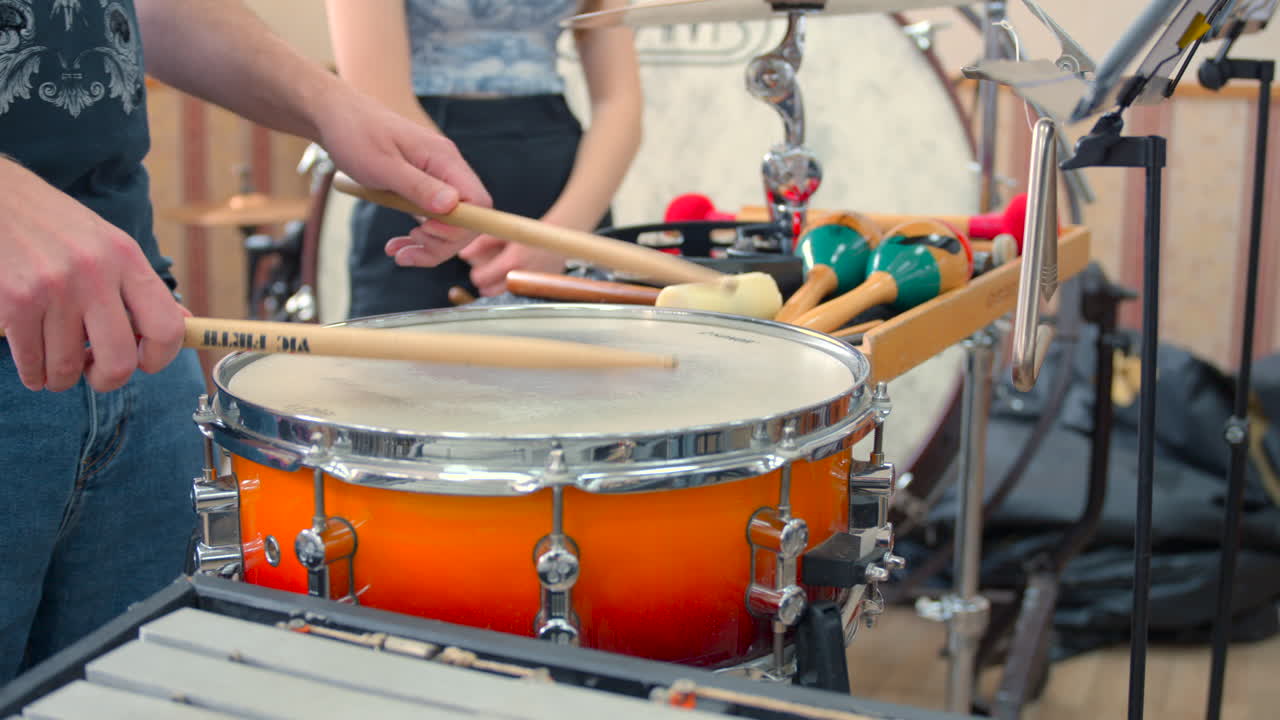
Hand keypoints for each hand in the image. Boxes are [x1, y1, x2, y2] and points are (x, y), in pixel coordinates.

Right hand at [0, 160, 185, 391]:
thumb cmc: (55, 226)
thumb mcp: (108, 243)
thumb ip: (140, 286)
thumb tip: (184, 323)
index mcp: (126, 258)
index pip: (166, 327)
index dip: (160, 358)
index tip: (144, 362)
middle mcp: (95, 274)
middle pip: (119, 360)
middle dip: (107, 379)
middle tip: (95, 372)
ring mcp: (53, 289)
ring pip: (67, 368)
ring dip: (63, 378)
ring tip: (58, 366)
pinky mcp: (15, 302)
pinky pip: (31, 363)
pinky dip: (34, 374)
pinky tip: (35, 366)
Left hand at [311, 87, 491, 266]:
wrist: (336, 117)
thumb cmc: (355, 135)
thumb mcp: (383, 165)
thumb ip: (419, 186)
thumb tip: (452, 207)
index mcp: (444, 159)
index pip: (479, 202)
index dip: (462, 227)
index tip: (428, 232)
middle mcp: (447, 169)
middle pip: (467, 220)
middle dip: (441, 244)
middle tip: (408, 252)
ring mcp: (436, 179)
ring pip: (450, 225)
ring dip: (428, 246)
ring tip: (398, 253)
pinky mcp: (423, 187)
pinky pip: (432, 220)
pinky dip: (418, 237)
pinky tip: (397, 245)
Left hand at [458, 235, 567, 296]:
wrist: (558, 239)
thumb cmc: (530, 234)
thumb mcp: (504, 233)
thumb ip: (481, 243)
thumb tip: (463, 254)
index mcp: (511, 261)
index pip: (480, 279)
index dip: (477, 274)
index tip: (480, 270)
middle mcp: (521, 277)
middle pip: (488, 292)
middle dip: (485, 284)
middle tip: (490, 273)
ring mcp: (530, 286)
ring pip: (501, 297)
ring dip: (497, 289)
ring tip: (503, 276)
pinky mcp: (538, 291)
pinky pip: (517, 297)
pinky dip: (512, 291)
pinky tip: (515, 280)